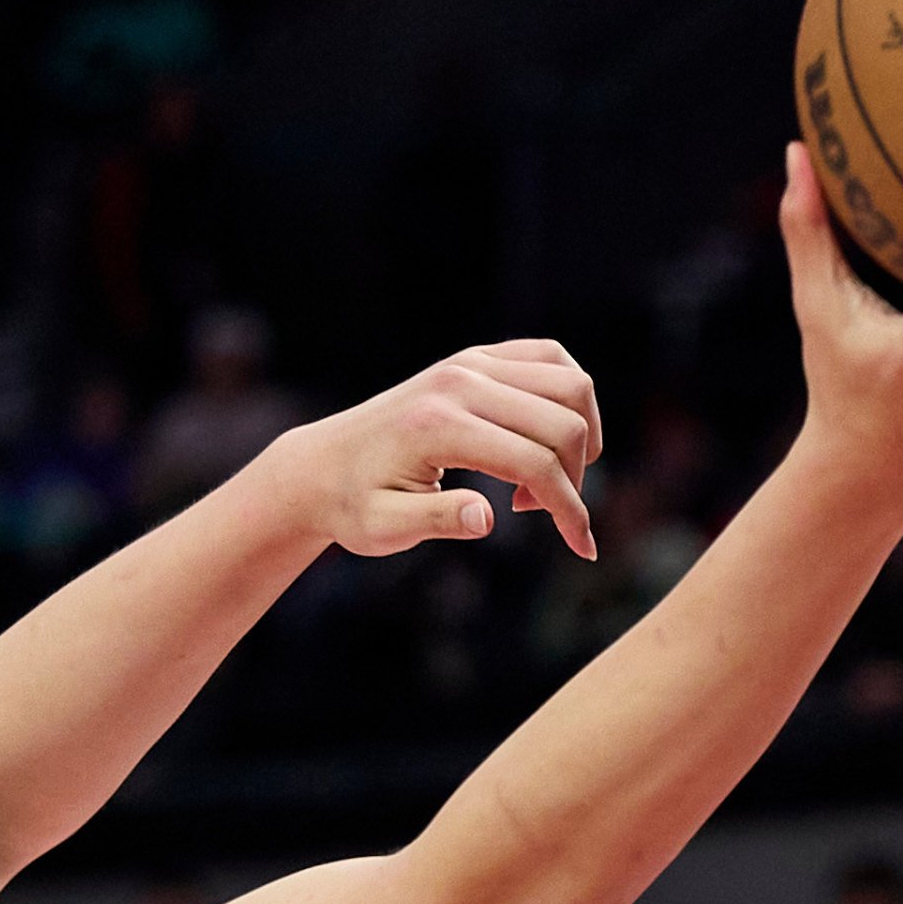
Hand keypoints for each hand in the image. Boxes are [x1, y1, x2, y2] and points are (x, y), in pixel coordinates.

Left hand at [271, 340, 604, 559]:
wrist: (321, 465)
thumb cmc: (353, 504)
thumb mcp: (385, 527)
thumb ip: (437, 520)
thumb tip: (486, 517)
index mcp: (440, 425)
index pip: (535, 463)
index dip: (570, 510)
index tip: (581, 547)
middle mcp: (462, 381)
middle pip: (564, 422)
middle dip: (575, 478)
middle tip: (534, 511)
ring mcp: (472, 361)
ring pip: (572, 385)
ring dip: (579, 437)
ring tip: (540, 477)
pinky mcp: (478, 356)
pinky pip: (552, 360)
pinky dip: (569, 399)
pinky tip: (545, 437)